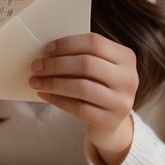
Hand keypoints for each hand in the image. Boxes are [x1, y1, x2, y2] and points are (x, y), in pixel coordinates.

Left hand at [29, 33, 137, 164]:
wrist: (110, 121)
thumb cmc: (97, 86)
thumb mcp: (97, 68)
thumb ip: (79, 56)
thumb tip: (46, 52)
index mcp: (126, 57)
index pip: (95, 43)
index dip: (68, 44)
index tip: (47, 49)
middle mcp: (129, 78)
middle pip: (87, 64)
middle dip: (56, 64)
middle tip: (36, 66)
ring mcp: (122, 101)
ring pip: (82, 87)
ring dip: (53, 83)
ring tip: (35, 81)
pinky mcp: (110, 121)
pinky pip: (78, 108)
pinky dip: (57, 99)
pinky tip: (44, 94)